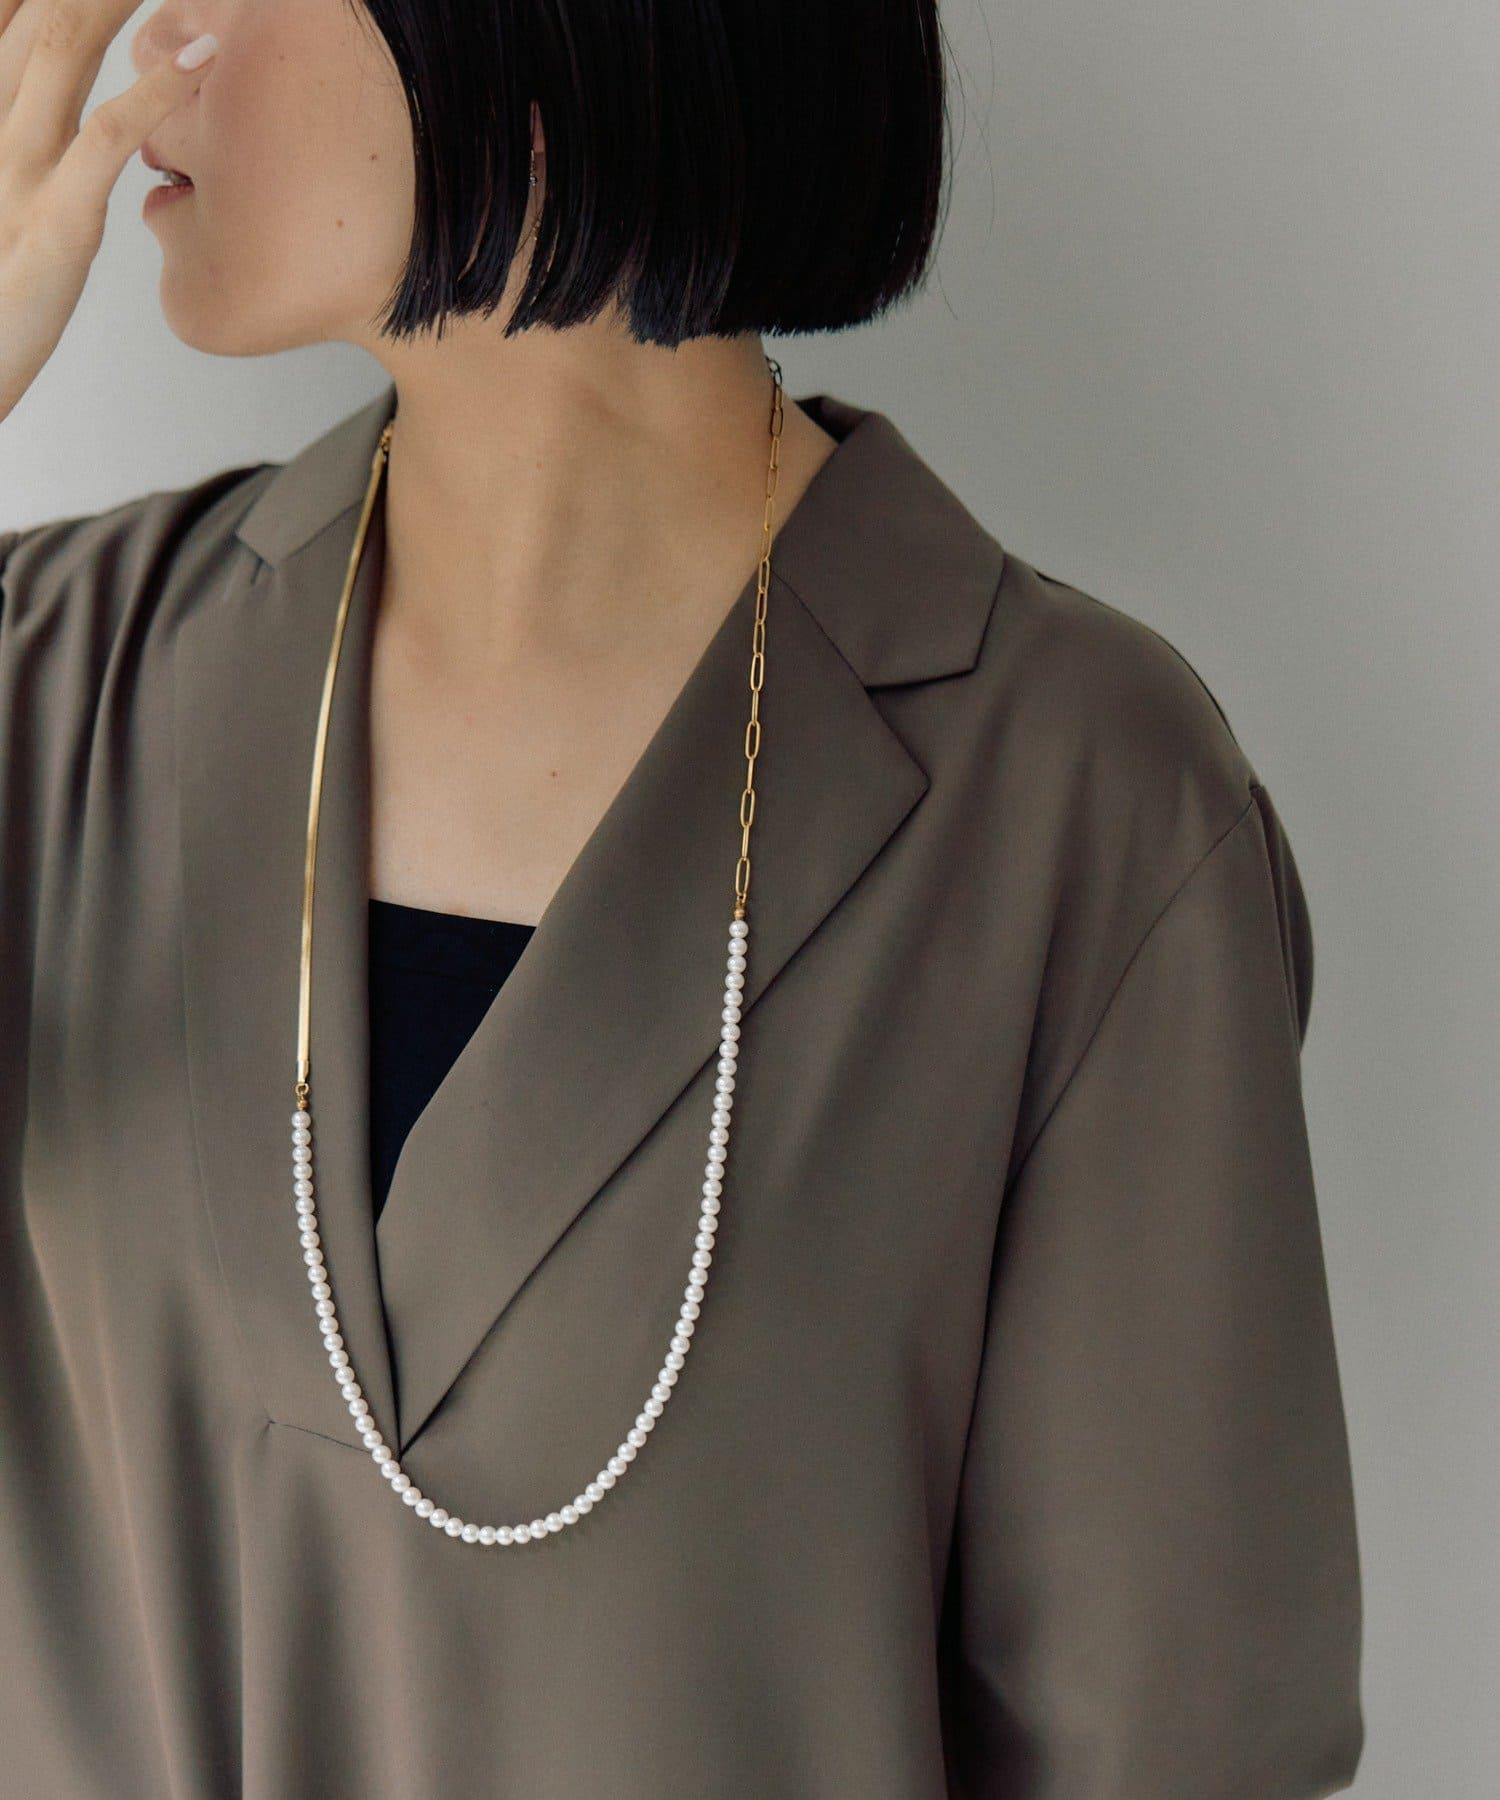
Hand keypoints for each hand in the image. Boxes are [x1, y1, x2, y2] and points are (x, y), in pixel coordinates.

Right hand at [0, 0, 216, 422]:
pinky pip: (104, 137)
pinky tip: (200, 59)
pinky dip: (157, 91)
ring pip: (63, 46)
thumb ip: (35, 147)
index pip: (11, 16)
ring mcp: (15, 167)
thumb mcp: (12, 204)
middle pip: (40, 13)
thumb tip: (64, 111)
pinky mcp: (54, 220)